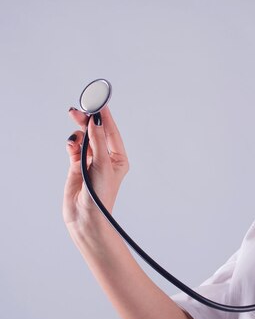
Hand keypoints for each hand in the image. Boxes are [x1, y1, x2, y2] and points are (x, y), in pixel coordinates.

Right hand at [63, 106, 128, 232]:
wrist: (85, 215)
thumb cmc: (101, 194)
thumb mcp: (102, 164)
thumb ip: (98, 141)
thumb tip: (96, 121)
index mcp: (119, 158)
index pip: (112, 132)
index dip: (105, 117)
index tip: (99, 102)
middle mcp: (106, 158)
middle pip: (96, 133)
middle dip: (88, 121)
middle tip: (78, 111)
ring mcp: (90, 161)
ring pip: (84, 139)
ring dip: (79, 133)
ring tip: (74, 131)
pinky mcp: (76, 165)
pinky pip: (74, 148)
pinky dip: (72, 143)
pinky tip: (71, 145)